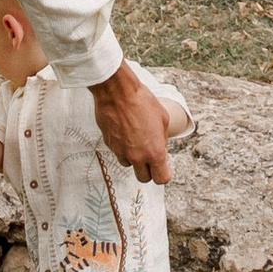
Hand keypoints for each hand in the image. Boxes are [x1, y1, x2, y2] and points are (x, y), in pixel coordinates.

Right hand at [91, 63, 170, 184]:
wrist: (117, 92)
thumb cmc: (143, 102)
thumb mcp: (163, 119)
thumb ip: (162, 139)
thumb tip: (161, 147)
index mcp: (154, 152)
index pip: (161, 179)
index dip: (163, 174)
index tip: (163, 167)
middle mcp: (137, 156)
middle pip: (144, 178)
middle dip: (148, 170)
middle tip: (150, 156)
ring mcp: (121, 152)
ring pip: (129, 165)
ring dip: (134, 158)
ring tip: (136, 139)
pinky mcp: (109, 145)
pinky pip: (118, 152)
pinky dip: (122, 147)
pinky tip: (125, 131)